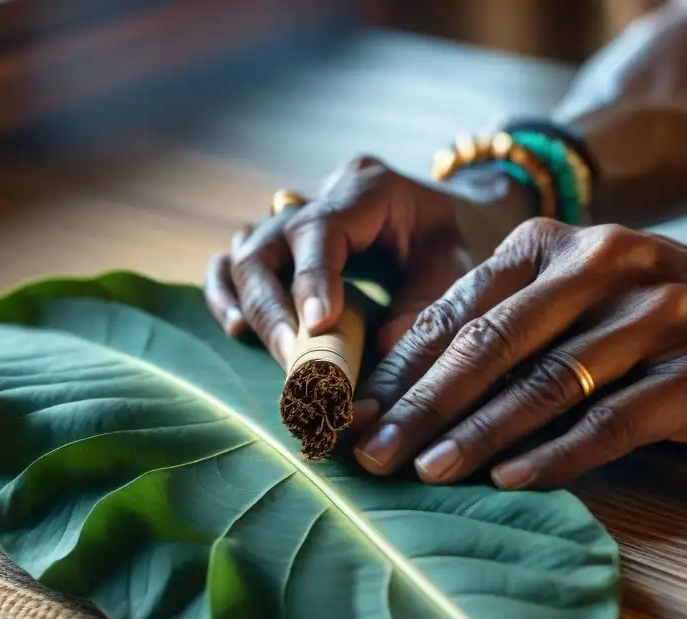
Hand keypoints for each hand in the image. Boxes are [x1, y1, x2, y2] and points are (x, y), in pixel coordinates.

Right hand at [204, 156, 534, 366]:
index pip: (321, 228)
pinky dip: (229, 297)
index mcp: (367, 188)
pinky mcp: (275, 246)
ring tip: (276, 352)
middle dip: (276, 309)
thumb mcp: (458, 266)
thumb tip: (383, 349)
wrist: (450, 221)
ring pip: (244, 255)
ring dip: (251, 308)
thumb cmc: (453, 242)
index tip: (317, 326)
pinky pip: (232, 265)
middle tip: (298, 362)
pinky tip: (238, 330)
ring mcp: (288, 219)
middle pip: (267, 245)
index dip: (312, 278)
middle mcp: (317, 196)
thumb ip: (427, 304)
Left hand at [352, 219, 686, 487]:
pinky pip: (610, 422)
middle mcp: (604, 266)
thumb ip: (503, 319)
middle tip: (370, 451)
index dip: (403, 365)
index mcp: (560, 244)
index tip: (355, 412)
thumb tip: (402, 370)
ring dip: (475, 435)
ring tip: (424, 472)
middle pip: (492, 344)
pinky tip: (509, 481)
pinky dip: (554, 455)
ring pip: (544, 384)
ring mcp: (654, 317)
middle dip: (422, 404)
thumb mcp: (582, 295)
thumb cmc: (665, 319)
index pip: (461, 307)